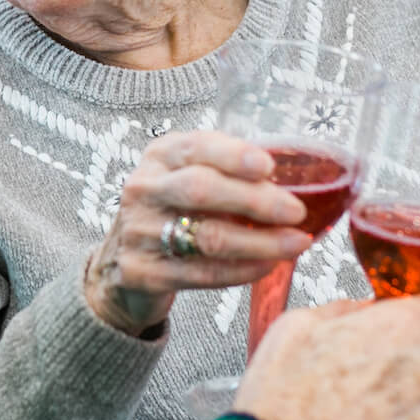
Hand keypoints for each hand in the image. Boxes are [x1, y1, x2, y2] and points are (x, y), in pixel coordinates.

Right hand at [83, 131, 311, 335]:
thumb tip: (297, 178)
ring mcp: (138, 231)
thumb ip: (230, 172)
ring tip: (295, 242)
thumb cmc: (174, 211)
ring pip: (206, 236)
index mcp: (160, 156)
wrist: (122, 261)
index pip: (196, 147)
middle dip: (255, 200)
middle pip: (201, 189)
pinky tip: (268, 265)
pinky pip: (202, 273)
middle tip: (295, 211)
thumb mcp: (190, 176)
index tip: (269, 166)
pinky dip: (242, 270)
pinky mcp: (142, 272)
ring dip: (259, 241)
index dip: (235, 156)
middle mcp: (144, 188)